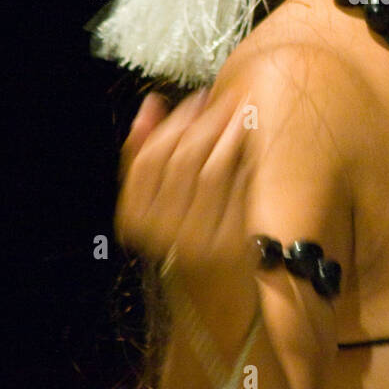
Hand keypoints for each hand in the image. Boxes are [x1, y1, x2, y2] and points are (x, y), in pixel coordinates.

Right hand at [114, 85, 255, 301]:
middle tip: (224, 99)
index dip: (172, 123)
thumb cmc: (181, 231)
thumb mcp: (154, 199)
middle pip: (181, 161)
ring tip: (242, 111)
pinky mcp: (231, 244)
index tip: (196, 98)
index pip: (147, 161)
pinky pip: (239, 190)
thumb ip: (145, 151)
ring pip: (212, 171)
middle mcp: (161, 232)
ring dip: (228, 133)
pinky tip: (252, 142)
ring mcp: (198, 240)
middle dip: (205, 122)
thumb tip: (151, 103)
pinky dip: (245, 160)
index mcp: (135, 219)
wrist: (213, 290)